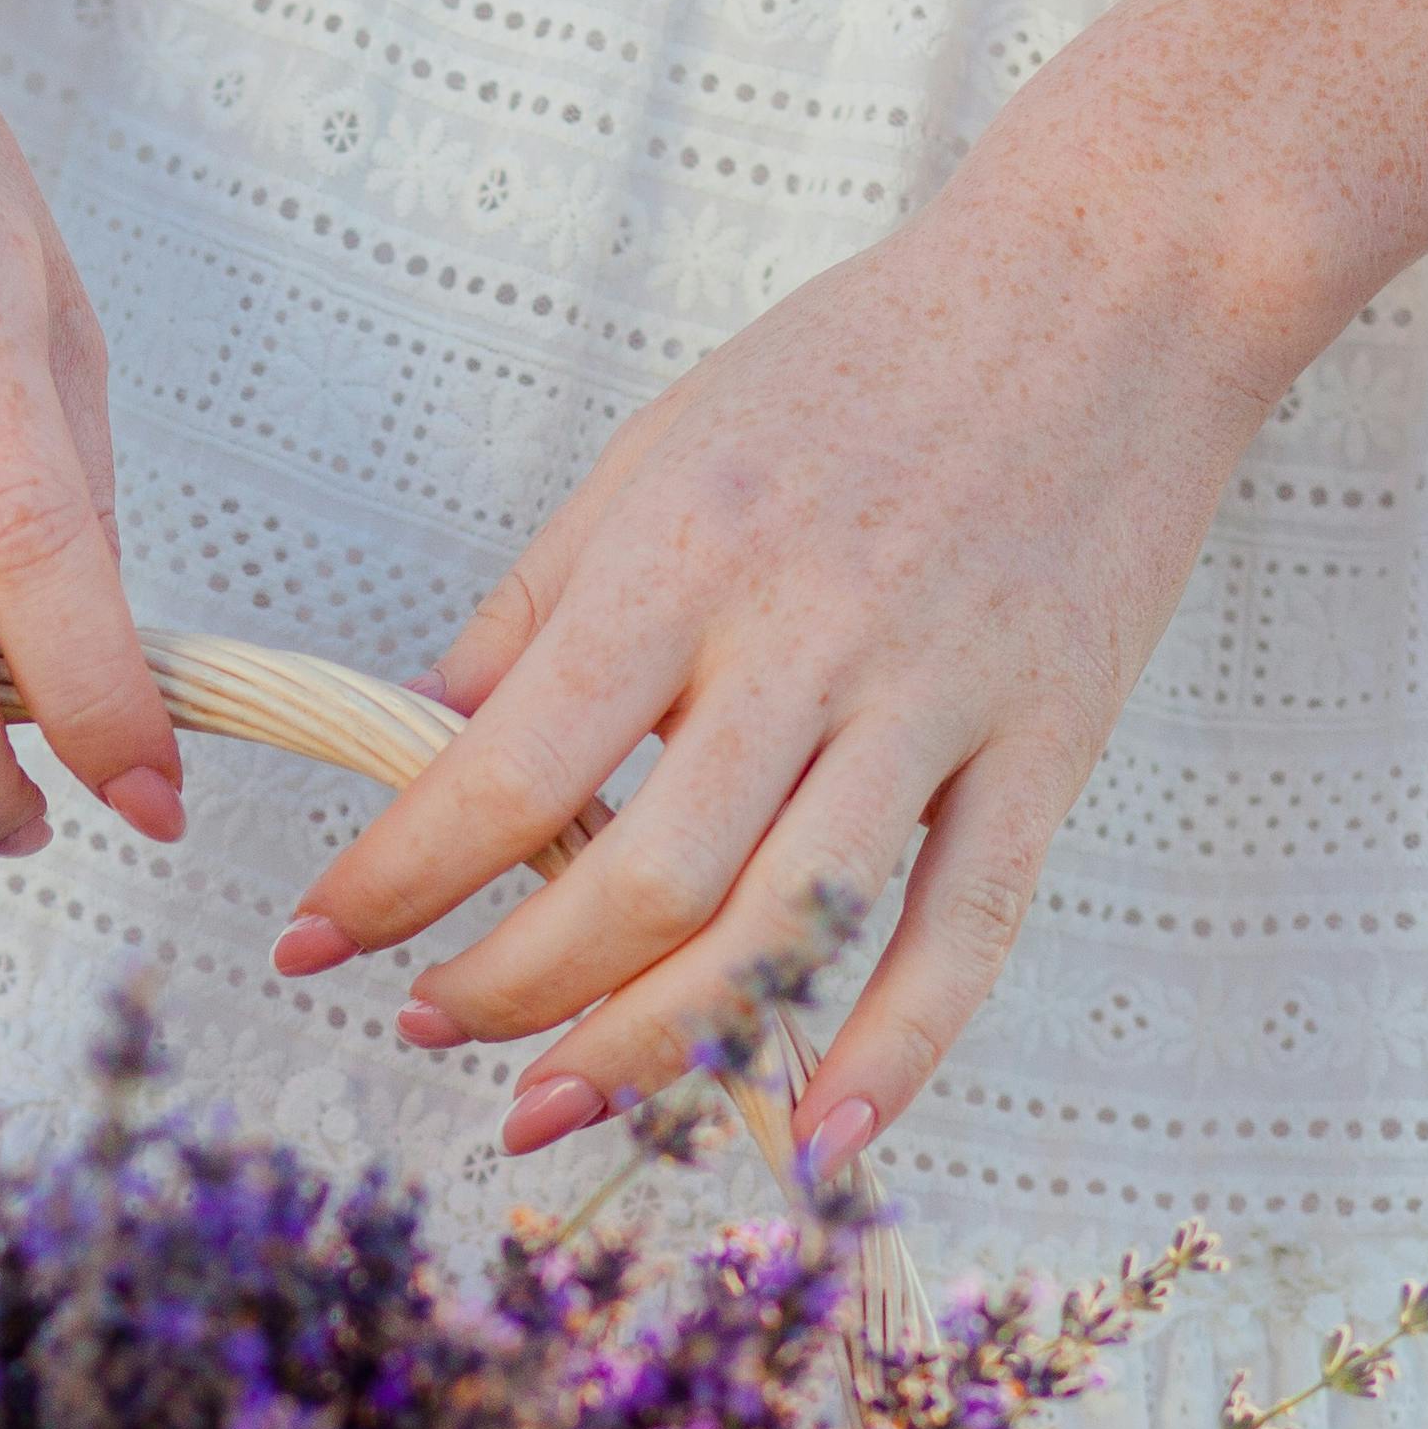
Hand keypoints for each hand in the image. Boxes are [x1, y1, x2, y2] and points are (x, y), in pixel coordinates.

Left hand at [269, 186, 1281, 1168]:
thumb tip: (421, 738)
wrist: (1114, 282)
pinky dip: (888, 1057)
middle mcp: (805, 641)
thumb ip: (538, 606)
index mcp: (684, 557)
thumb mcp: (657, 448)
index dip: (396, 878)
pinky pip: (962, 934)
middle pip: (636, 882)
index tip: (313, 940)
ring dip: (646, 1047)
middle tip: (424, 1028)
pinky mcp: (1048, 747)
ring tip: (544, 1106)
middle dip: (505, 986)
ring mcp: (937, 704)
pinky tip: (806, 1146)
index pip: (506, 768)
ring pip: (778, 931)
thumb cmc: (862, 358)